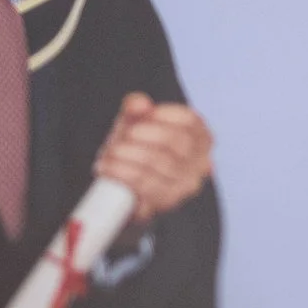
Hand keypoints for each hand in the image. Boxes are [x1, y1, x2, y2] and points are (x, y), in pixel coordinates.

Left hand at [96, 92, 212, 222]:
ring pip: (159, 164)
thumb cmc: (133, 151)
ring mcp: (185, 186)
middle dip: (143, 134)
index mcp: (199, 139)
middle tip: (122, 136)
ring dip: (127, 155)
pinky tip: (107, 167)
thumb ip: (135, 108)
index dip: (163, 115)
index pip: (189, 120)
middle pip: (176, 141)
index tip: (140, 117)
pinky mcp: (165, 203)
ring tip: (109, 153)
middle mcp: (200, 164)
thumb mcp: (133, 124)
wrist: (123, 193)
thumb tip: (138, 104)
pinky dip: (122, 173)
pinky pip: (145, 186)